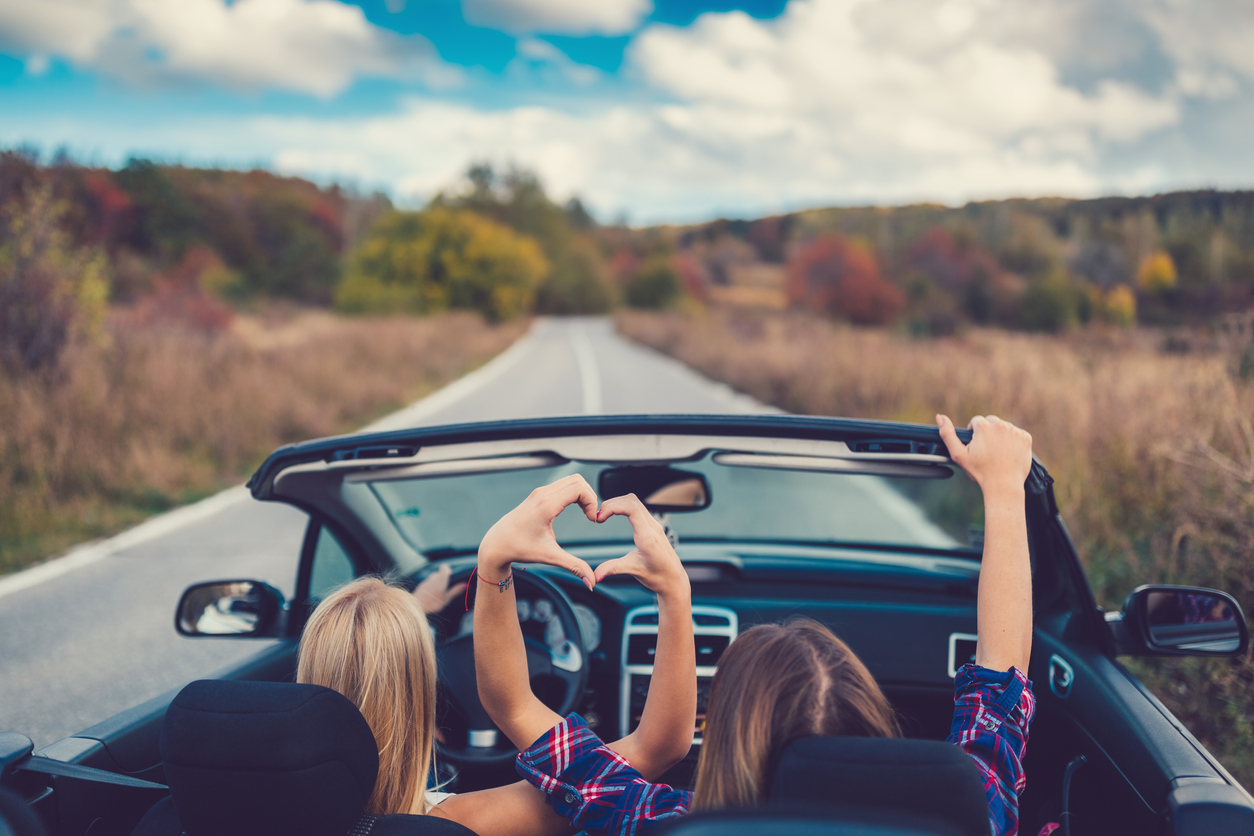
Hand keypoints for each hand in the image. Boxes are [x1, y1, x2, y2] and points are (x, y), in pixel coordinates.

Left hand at [412, 563, 465, 613]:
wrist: (416, 606)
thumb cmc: (433, 602)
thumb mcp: (447, 598)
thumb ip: (456, 590)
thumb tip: (466, 585)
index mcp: (441, 578)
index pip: (444, 567)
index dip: (448, 570)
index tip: (450, 577)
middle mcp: (433, 577)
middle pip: (439, 573)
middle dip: (443, 579)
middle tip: (446, 589)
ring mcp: (426, 581)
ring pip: (433, 579)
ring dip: (437, 583)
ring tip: (439, 594)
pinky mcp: (421, 586)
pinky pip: (428, 583)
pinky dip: (431, 587)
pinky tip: (431, 596)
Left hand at [478, 473, 598, 589]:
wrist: (496, 544)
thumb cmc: (519, 549)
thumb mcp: (549, 557)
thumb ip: (574, 567)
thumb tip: (592, 582)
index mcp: (546, 505)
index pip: (579, 489)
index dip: (592, 502)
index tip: (592, 519)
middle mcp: (542, 494)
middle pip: (577, 480)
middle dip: (590, 496)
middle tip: (590, 515)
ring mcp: (539, 492)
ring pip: (571, 480)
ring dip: (582, 493)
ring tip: (585, 512)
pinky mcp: (538, 494)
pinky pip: (562, 485)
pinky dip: (573, 493)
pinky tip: (574, 509)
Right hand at [594, 494, 689, 596]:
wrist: (674, 579)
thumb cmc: (658, 576)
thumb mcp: (633, 571)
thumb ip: (613, 569)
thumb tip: (595, 576)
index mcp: (648, 537)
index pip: (632, 509)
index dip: (613, 507)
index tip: (600, 517)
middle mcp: (652, 527)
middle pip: (632, 500)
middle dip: (612, 504)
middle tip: (598, 516)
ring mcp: (654, 525)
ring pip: (635, 502)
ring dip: (617, 504)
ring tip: (604, 516)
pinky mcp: (652, 526)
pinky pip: (638, 509)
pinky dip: (623, 507)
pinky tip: (615, 515)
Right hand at [936, 414, 1032, 494]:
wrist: (1004, 486)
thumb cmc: (980, 472)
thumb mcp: (958, 454)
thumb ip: (947, 434)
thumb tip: (939, 416)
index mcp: (984, 427)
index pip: (977, 421)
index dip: (974, 433)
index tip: (976, 447)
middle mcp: (1001, 425)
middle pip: (991, 422)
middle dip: (988, 432)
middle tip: (987, 450)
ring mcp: (1015, 431)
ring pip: (1004, 427)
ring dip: (1000, 435)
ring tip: (998, 452)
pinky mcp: (1026, 438)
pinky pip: (1017, 434)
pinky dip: (1013, 441)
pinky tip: (1008, 453)